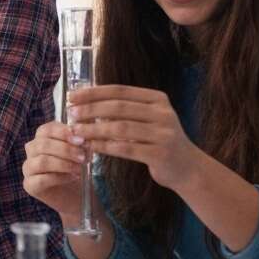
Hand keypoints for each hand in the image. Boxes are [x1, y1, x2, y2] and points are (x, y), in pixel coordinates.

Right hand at [22, 121, 113, 258]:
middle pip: (43, 145)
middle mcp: (31, 151)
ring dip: (63, 164)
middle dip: (66, 150)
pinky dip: (60, 177)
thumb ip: (81, 142)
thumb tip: (85, 136)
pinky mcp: (29, 185)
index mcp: (41, 138)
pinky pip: (42, 179)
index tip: (81, 140)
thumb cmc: (77, 169)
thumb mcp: (82, 151)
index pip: (46, 129)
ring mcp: (28, 168)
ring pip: (42, 161)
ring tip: (79, 168)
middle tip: (83, 157)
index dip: (63, 133)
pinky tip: (73, 177)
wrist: (77, 195)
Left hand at [67, 85, 213, 191]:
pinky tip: (90, 147)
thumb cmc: (159, 141)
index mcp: (158, 99)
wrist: (187, 168)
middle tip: (71, 114)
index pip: (120, 90)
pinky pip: (125, 149)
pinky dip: (104, 147)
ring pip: (120, 128)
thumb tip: (85, 103)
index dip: (94, 92)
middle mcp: (163, 113)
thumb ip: (124, 110)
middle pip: (119, 107)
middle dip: (90, 110)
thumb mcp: (148, 119)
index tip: (73, 96)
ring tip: (76, 132)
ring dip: (94, 130)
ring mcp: (163, 134)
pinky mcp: (160, 154)